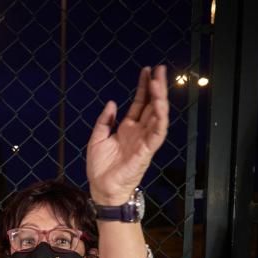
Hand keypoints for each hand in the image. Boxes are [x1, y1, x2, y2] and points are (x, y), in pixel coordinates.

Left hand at [87, 65, 168, 204]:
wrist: (101, 188)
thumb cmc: (100, 167)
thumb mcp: (97, 138)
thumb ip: (105, 121)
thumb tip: (112, 103)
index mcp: (128, 129)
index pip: (140, 103)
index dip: (143, 87)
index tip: (147, 71)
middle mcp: (139, 133)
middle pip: (151, 106)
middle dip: (156, 87)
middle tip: (159, 69)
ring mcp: (144, 141)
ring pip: (157, 116)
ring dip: (160, 99)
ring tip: (159, 82)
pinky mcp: (146, 151)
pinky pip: (157, 134)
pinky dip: (160, 119)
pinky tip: (160, 105)